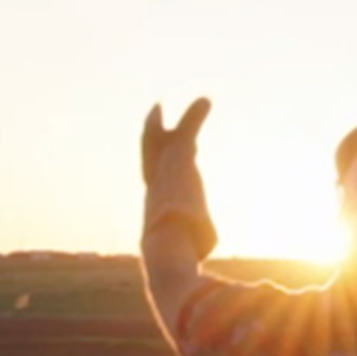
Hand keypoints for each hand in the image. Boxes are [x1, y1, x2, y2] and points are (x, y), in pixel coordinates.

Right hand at [139, 97, 217, 261]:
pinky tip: (204, 102)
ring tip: (168, 106)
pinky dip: (195, 116)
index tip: (154, 163)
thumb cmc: (180, 253)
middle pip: (150, 155)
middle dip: (150, 137)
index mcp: (156, 208)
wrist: (169, 245)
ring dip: (173, 123)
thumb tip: (206, 250)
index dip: (154, 169)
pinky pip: (188, 131)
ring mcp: (165, 170)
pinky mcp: (180, 159)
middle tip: (152, 117)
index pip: (155, 183)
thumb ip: (198, 243)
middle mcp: (156, 186)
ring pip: (165, 140)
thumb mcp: (192, 248)